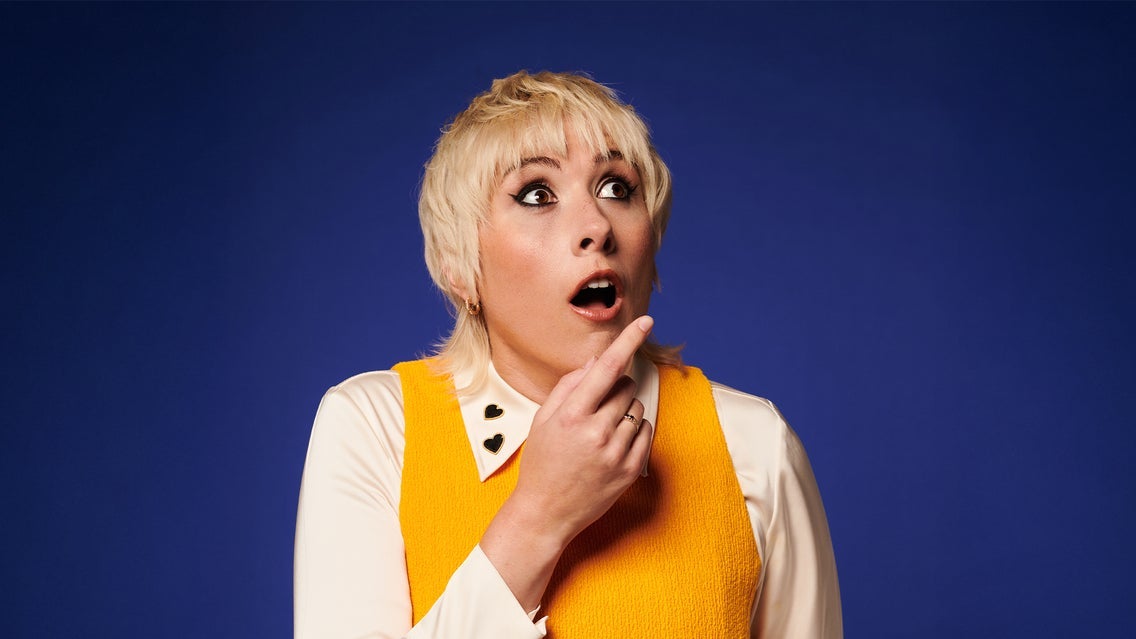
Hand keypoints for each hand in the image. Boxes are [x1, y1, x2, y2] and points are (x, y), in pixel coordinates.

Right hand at [480, 316, 655, 609]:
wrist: (545, 513)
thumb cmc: (542, 462)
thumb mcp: (543, 420)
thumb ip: (568, 387)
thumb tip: (595, 362)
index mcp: (571, 415)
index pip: (606, 368)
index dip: (627, 341)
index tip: (645, 321)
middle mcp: (596, 432)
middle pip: (625, 387)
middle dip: (614, 389)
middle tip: (595, 408)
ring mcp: (616, 453)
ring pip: (637, 409)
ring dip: (624, 411)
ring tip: (600, 431)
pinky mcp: (630, 470)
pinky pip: (645, 433)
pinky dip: (634, 431)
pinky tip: (612, 445)